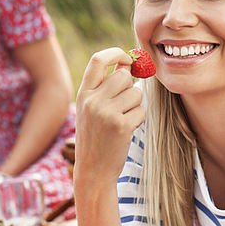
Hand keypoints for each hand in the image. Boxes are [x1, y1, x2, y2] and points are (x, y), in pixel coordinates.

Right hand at [73, 48, 145, 195]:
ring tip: (124, 120)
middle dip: (130, 87)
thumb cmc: (96, 139)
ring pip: (136, 92)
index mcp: (83, 94)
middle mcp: (92, 100)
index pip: (98, 60)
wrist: (93, 172)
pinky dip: (139, 119)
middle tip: (125, 105)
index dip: (116, 53)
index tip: (128, 59)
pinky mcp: (121, 125)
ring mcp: (106, 113)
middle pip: (123, 76)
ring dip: (136, 105)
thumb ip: (104, 88)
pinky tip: (127, 131)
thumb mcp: (91, 110)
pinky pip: (141, 110)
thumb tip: (127, 65)